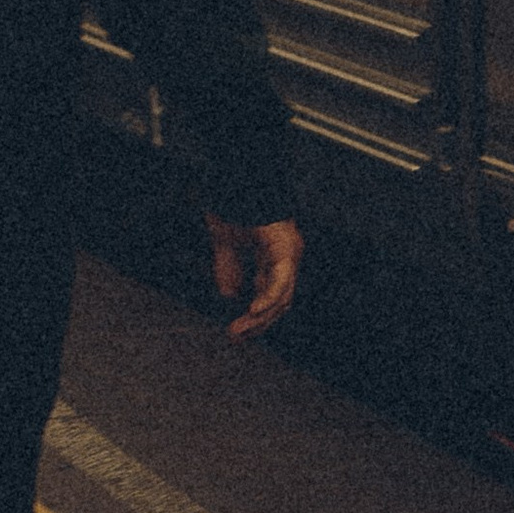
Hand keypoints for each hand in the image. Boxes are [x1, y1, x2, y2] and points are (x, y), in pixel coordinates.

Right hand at [208, 214, 301, 340]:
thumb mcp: (225, 242)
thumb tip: (229, 295)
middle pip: (279, 301)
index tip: (236, 332)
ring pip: (282, 296)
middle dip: (257, 323)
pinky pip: (279, 281)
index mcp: (273, 256)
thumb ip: (228, 269)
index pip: (270, 295)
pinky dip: (267, 298)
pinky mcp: (285, 248)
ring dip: (261, 317)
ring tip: (240, 330)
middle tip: (236, 337)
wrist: (238, 175)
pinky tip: (252, 311)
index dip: (254, 316)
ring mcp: (288, 253)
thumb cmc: (233, 202)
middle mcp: (285, 257)